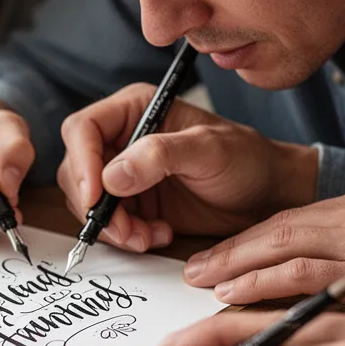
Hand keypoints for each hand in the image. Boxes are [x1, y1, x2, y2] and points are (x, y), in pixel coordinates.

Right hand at [56, 83, 317, 252]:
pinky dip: (127, 236)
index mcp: (134, 109)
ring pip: (88, 201)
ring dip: (112, 226)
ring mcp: (125, 173)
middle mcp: (122, 139)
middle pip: (77, 170)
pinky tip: (159, 235)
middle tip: (125, 230)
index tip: (95, 197)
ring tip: (148, 236)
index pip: (83, 130)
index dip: (81, 163)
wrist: (267, 195)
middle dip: (96, 205)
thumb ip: (161, 156)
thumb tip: (111, 176)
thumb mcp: (209, 150)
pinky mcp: (133, 204)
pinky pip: (109, 223)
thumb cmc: (246, 159)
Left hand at [183, 183, 344, 334]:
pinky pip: (308, 279)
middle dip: (228, 252)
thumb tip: (302, 270)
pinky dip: (266, 286)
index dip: (244, 240)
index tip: (213, 257)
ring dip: (236, 269)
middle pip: (275, 230)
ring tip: (203, 285)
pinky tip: (237, 297)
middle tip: (191, 271)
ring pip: (283, 250)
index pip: (287, 220)